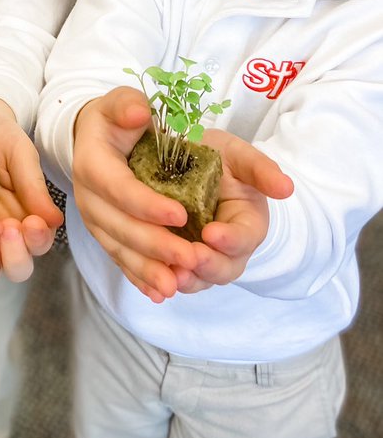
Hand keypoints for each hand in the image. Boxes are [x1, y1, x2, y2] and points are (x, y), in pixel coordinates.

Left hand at [0, 101, 62, 282]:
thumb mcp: (19, 155)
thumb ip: (34, 186)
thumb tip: (55, 221)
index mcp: (26, 216)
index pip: (38, 244)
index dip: (37, 241)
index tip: (32, 222)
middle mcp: (3, 231)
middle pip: (16, 268)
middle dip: (15, 255)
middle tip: (8, 228)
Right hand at [71, 87, 201, 303]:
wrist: (94, 138)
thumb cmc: (115, 119)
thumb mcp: (121, 102)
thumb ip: (128, 105)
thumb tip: (140, 114)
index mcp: (92, 163)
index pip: (118, 188)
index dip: (147, 204)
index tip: (181, 214)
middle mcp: (87, 197)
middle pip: (119, 226)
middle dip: (155, 244)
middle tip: (190, 257)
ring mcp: (95, 220)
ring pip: (119, 249)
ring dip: (148, 269)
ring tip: (176, 285)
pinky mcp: (104, 234)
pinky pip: (119, 260)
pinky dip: (139, 277)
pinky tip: (160, 293)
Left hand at [174, 130, 293, 292]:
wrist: (188, 162)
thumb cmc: (220, 160)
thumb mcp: (240, 157)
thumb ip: (261, 169)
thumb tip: (287, 187)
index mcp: (247, 223)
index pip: (244, 238)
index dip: (230, 239)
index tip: (212, 233)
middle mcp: (226, 247)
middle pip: (223, 268)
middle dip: (208, 266)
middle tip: (190, 258)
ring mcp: (201, 255)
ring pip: (198, 279)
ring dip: (186, 279)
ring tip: (170, 274)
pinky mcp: (176, 257)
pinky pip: (171, 276)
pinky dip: (162, 280)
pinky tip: (149, 279)